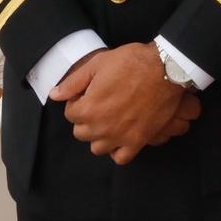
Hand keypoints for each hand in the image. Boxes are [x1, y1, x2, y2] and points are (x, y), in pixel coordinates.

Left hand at [56, 42, 195, 164]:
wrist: (166, 69)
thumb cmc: (131, 62)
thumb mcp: (98, 64)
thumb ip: (73, 82)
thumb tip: (54, 95)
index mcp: (88, 108)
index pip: (70, 113)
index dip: (78, 100)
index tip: (89, 92)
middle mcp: (101, 127)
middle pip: (81, 132)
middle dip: (85, 118)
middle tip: (99, 104)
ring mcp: (120, 137)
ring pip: (97, 147)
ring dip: (99, 135)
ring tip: (109, 120)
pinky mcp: (138, 141)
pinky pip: (121, 158)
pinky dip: (117, 150)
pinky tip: (120, 136)